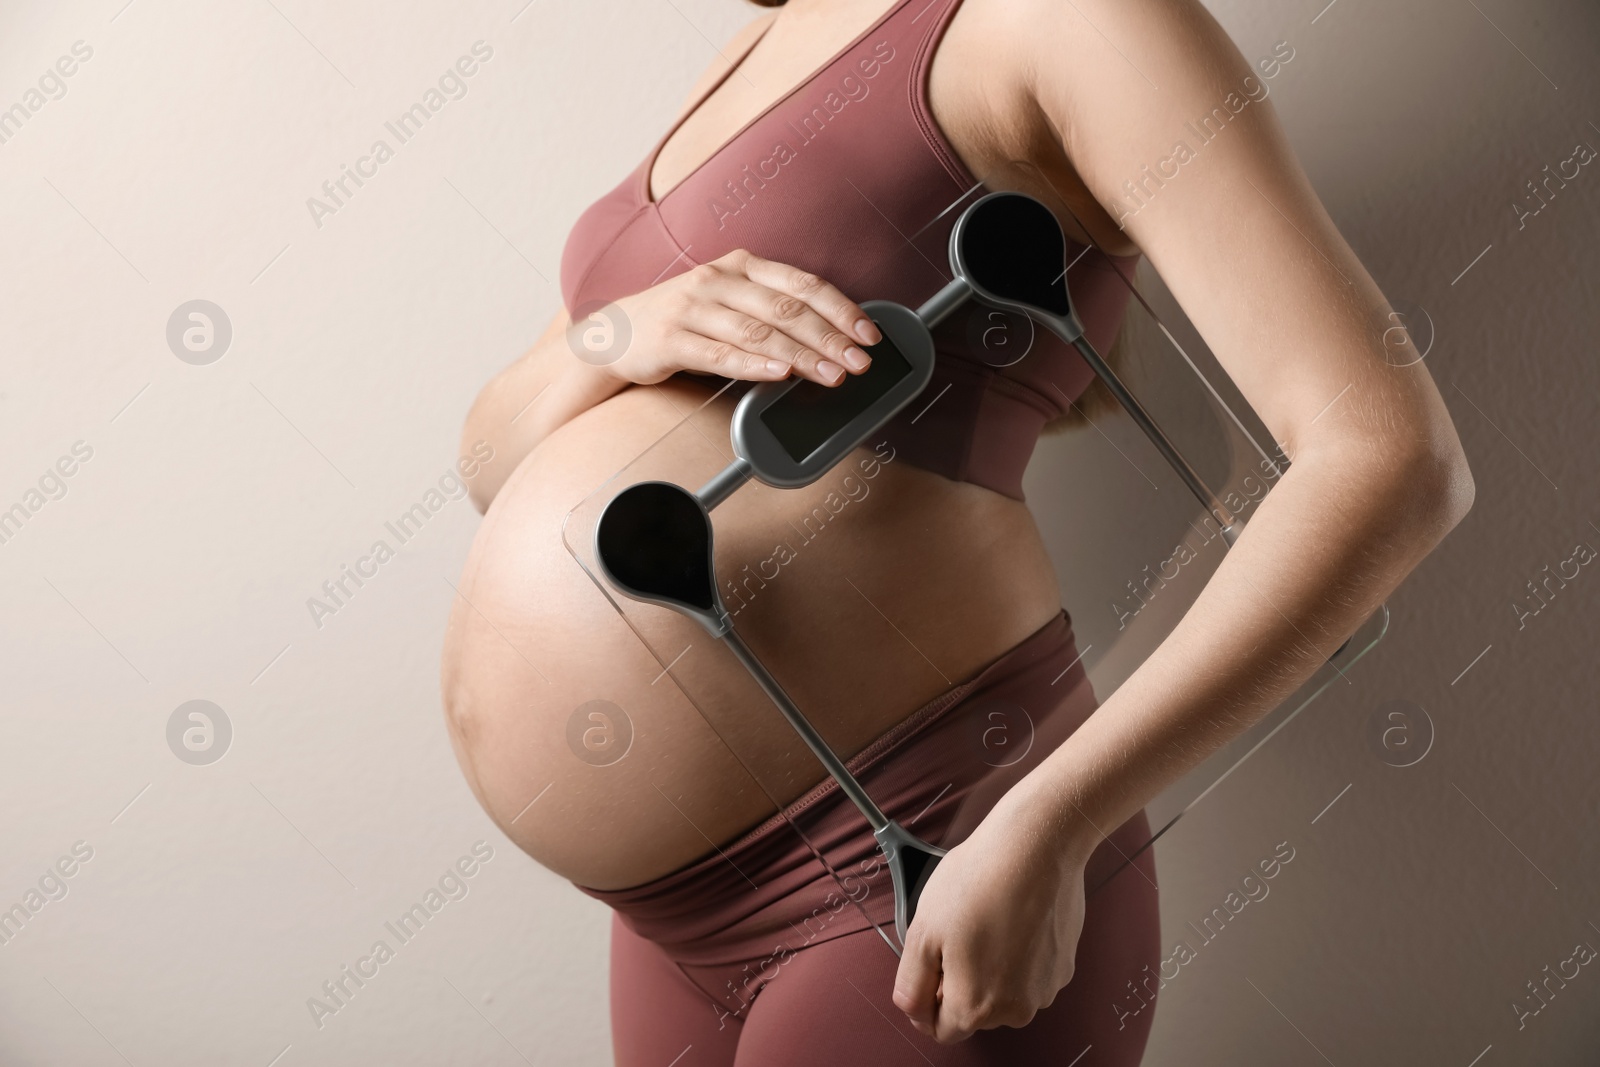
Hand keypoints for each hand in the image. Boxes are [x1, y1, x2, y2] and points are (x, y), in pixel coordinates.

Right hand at [579, 248, 881, 386]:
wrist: (613, 334)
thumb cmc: (683, 320)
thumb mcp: (728, 302)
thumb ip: (771, 312)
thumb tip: (830, 339)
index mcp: (740, 265)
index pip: (802, 284)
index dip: (840, 308)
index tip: (868, 334)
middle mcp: (717, 279)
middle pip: (786, 308)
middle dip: (830, 337)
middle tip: (860, 361)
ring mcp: (692, 307)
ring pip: (759, 331)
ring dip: (802, 355)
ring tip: (832, 374)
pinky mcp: (671, 339)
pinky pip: (720, 354)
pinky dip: (754, 364)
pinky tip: (780, 374)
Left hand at [891, 780, 1094, 1043]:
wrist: (1035, 847)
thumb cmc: (979, 882)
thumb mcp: (922, 932)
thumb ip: (911, 984)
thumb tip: (913, 1009)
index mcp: (977, 1008)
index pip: (942, 1030)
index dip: (927, 999)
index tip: (928, 966)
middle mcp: (1016, 1010)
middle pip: (974, 1011)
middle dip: (959, 980)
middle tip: (955, 933)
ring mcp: (1044, 988)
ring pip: (1003, 990)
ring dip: (989, 966)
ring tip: (985, 919)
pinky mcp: (1063, 965)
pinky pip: (1029, 970)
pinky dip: (1017, 951)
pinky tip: (1010, 916)